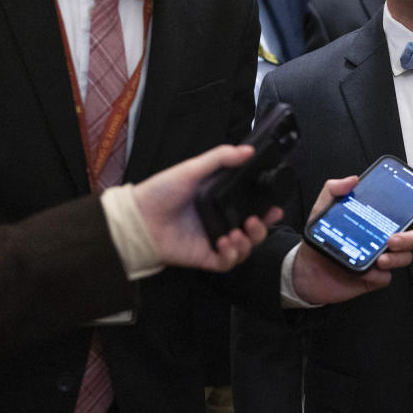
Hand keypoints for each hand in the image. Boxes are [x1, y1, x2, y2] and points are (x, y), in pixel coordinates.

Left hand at [131, 144, 282, 271]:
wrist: (137, 217)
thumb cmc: (160, 192)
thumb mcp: (192, 168)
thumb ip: (221, 158)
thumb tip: (248, 150)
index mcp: (219, 203)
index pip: (250, 208)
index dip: (266, 211)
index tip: (275, 208)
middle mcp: (219, 222)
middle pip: (252, 232)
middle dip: (261, 229)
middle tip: (257, 220)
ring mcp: (212, 241)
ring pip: (244, 249)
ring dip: (248, 242)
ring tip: (238, 232)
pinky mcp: (204, 257)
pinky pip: (227, 263)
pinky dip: (231, 254)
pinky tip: (225, 242)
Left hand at [292, 176, 412, 304]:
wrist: (306, 269)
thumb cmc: (320, 238)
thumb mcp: (322, 210)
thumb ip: (334, 190)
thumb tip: (352, 180)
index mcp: (376, 224)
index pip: (404, 219)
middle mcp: (381, 241)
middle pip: (410, 239)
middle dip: (409, 239)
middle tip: (393, 239)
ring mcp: (379, 260)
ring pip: (403, 258)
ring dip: (397, 258)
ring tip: (381, 258)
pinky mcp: (372, 278)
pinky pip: (385, 278)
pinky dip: (379, 275)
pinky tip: (368, 271)